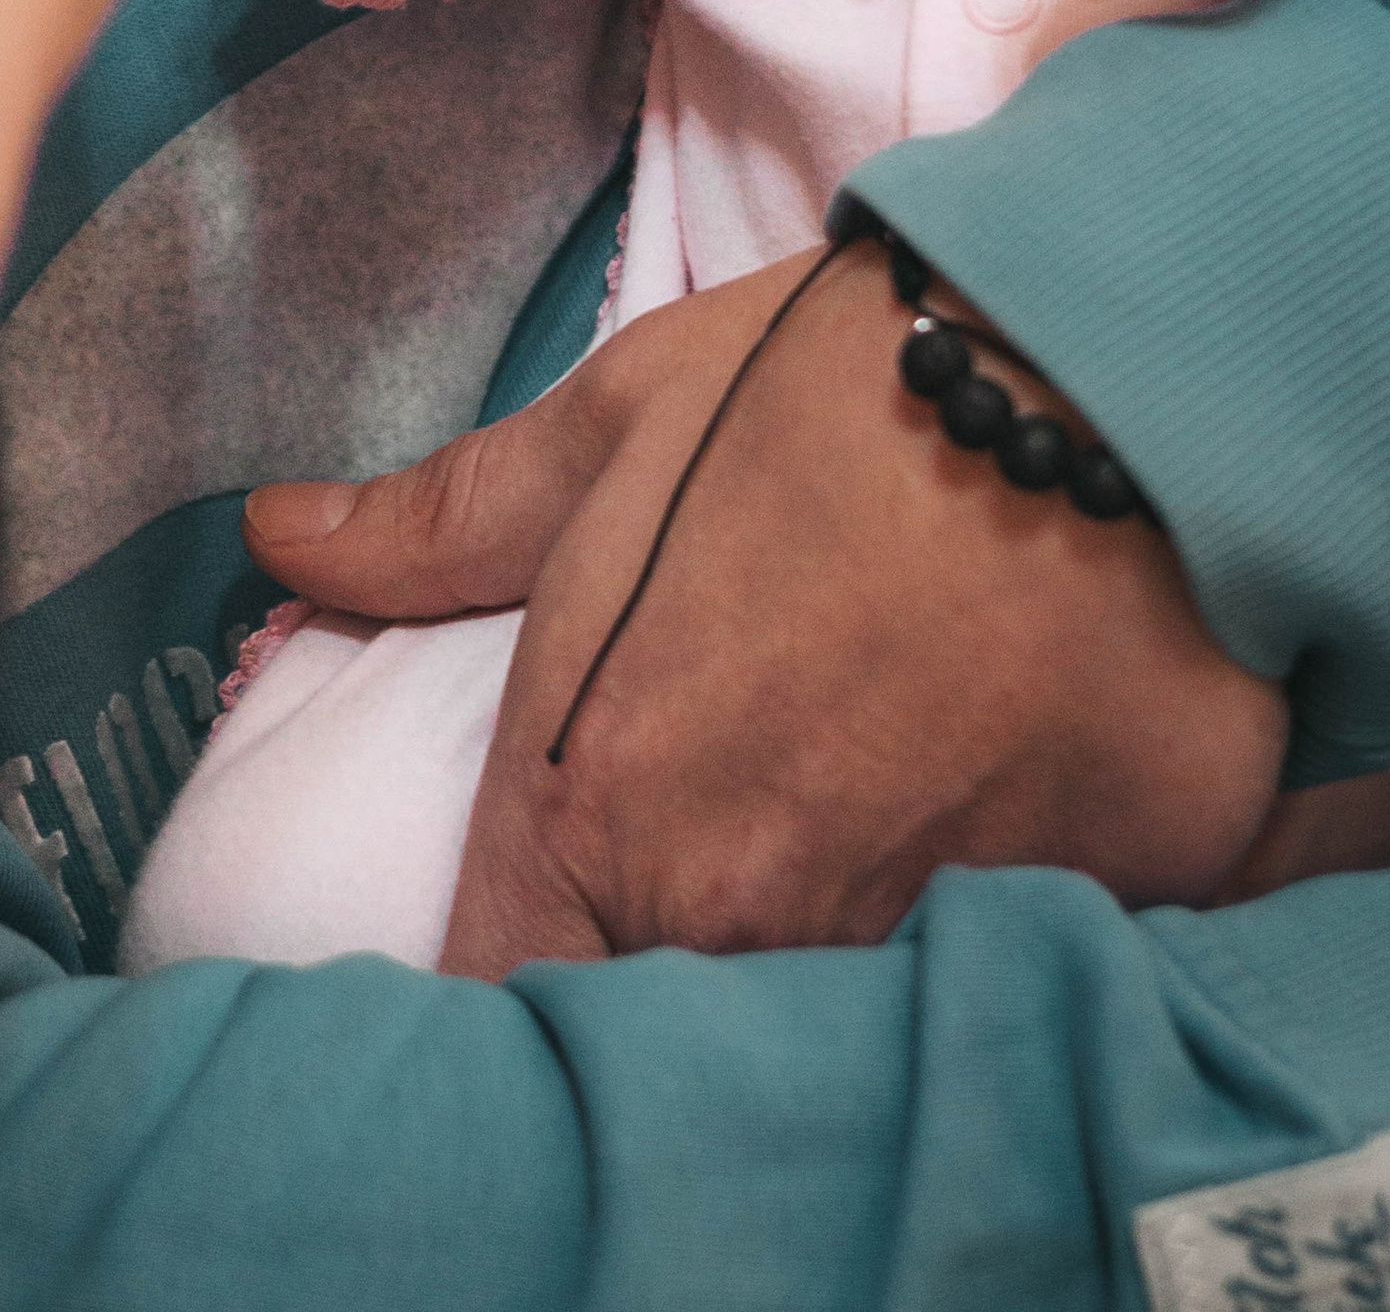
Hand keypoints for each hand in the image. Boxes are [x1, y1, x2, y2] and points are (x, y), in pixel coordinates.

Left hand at [247, 243, 1288, 973]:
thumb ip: (443, 524)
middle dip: (656, 955)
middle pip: (661, 1016)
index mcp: (603, 814)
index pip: (494, 1003)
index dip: (493, 981)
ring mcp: (916, 944)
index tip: (517, 922)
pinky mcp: (1083, 925)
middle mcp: (746, 921)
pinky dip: (980, 904)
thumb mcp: (617, 425)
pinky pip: (995, 957)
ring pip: (826, 1005)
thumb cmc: (837, 387)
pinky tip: (987, 796)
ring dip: (815, 925)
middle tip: (702, 825)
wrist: (1108, 373)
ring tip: (847, 788)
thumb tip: (281, 533)